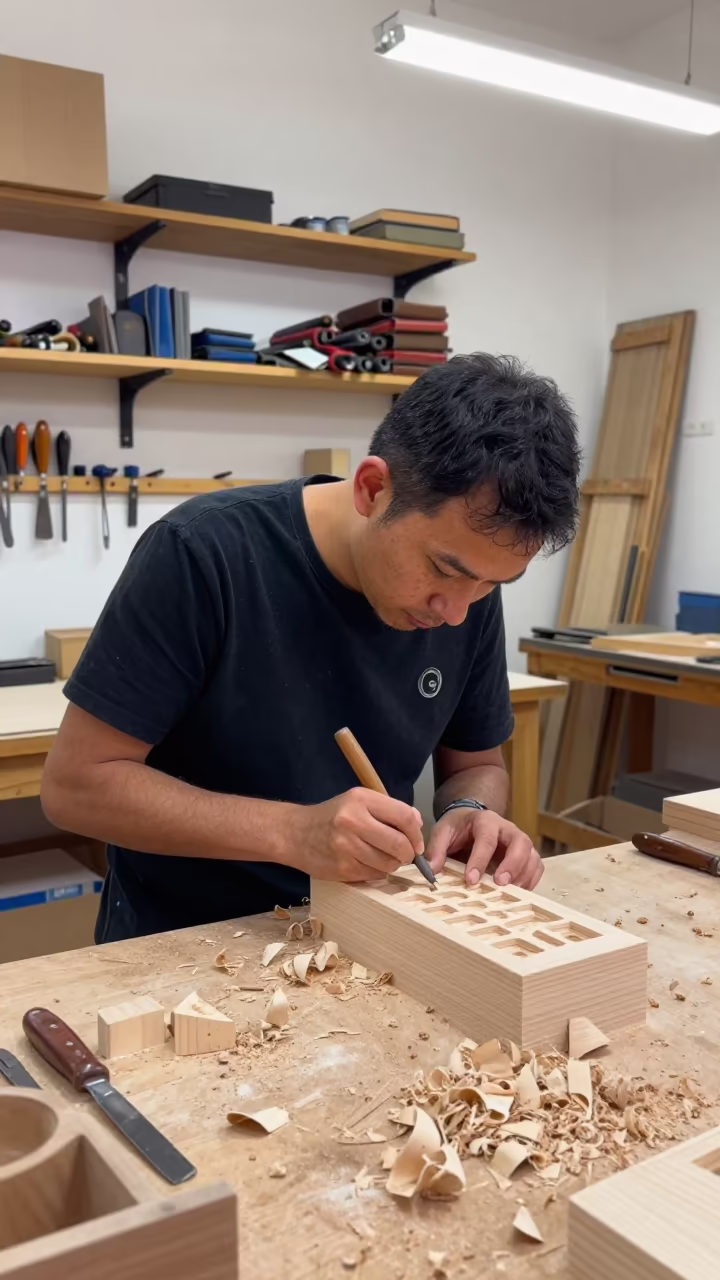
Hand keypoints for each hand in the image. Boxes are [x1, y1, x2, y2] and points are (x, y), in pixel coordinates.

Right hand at [289, 788, 423, 881]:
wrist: (295, 833)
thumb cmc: (332, 816)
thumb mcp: (358, 801)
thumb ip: (389, 809)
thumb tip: (418, 822)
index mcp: (360, 800)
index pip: (404, 817)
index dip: (417, 833)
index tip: (417, 842)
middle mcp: (352, 821)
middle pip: (400, 844)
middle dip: (408, 853)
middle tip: (405, 854)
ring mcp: (346, 847)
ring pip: (389, 864)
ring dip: (392, 864)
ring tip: (381, 856)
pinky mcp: (342, 868)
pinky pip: (374, 875)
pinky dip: (377, 872)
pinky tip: (365, 862)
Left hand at [426, 807, 542, 889]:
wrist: (471, 820)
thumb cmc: (458, 827)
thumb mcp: (443, 831)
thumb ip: (436, 849)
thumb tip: (432, 870)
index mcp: (485, 821)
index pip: (486, 838)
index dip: (480, 860)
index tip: (471, 880)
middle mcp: (507, 829)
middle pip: (520, 842)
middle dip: (513, 864)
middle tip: (501, 883)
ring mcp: (519, 842)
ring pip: (532, 855)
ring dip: (524, 875)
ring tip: (510, 892)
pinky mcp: (526, 854)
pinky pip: (536, 866)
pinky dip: (531, 880)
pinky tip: (519, 892)